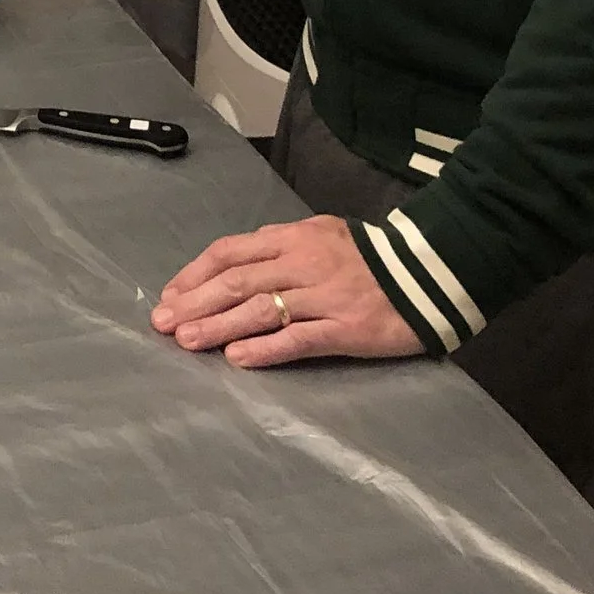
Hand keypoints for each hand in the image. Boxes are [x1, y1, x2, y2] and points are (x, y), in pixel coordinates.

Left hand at [150, 214, 423, 366]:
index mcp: (292, 237)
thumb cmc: (368, 256)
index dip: (195, 273)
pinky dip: (265, 349)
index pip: (231, 252)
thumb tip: (232, 267)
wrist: (431, 271)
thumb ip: (278, 248)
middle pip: (237, 282)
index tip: (170, 295)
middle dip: (195, 302)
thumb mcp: (320, 234)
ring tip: (187, 341)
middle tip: (163, 323)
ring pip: (260, 311)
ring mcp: (325, 296)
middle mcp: (303, 263)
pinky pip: (298, 339)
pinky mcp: (346, 328)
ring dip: (218, 326)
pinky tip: (238, 358)